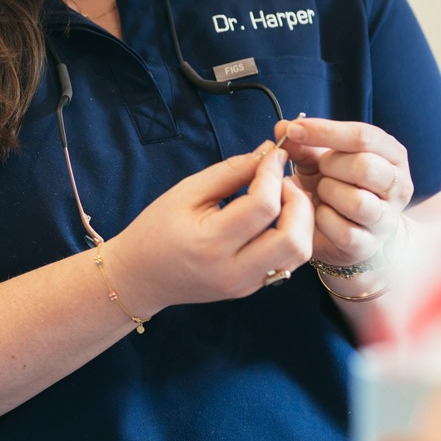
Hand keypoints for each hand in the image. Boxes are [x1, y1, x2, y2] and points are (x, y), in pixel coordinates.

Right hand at [106, 144, 312, 316]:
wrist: (140, 276)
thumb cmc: (155, 229)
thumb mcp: (186, 192)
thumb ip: (230, 171)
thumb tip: (267, 151)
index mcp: (211, 242)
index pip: (262, 206)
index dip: (272, 174)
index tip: (273, 154)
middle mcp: (233, 270)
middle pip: (292, 238)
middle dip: (297, 201)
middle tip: (282, 180)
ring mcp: (245, 285)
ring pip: (298, 254)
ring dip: (300, 221)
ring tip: (283, 198)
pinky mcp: (251, 289)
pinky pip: (287, 261)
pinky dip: (291, 235)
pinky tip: (276, 218)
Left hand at [275, 117, 412, 268]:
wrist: (341, 229)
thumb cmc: (333, 183)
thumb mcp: (318, 159)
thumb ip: (303, 144)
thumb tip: (283, 128)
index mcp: (391, 154)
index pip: (363, 136)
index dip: (324, 131)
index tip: (293, 131)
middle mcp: (398, 185)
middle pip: (364, 166)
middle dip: (330, 166)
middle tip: (320, 170)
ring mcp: (388, 218)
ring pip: (357, 201)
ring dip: (328, 194)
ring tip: (321, 193)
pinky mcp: (370, 244)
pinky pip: (344, 231)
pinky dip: (322, 220)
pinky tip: (319, 214)